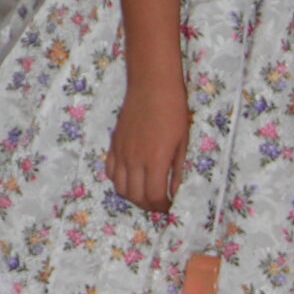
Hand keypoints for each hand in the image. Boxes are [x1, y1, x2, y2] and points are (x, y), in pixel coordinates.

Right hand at [106, 81, 191, 212]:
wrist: (152, 86)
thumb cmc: (173, 111)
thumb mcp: (182, 143)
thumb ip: (177, 170)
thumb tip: (174, 192)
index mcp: (155, 161)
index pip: (154, 197)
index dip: (162, 207)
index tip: (170, 206)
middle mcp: (134, 160)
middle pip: (135, 197)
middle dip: (148, 206)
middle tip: (159, 203)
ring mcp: (121, 152)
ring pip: (120, 187)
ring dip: (132, 196)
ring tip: (145, 193)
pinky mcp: (114, 144)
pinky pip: (110, 171)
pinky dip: (119, 181)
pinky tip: (131, 178)